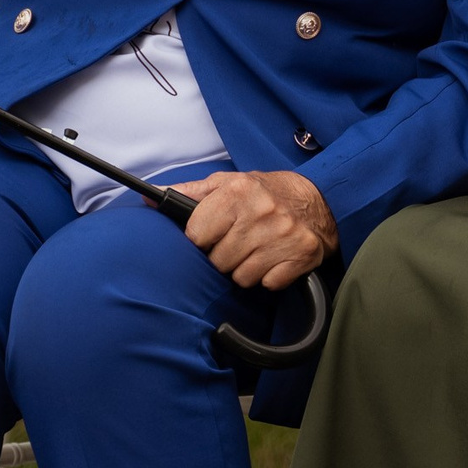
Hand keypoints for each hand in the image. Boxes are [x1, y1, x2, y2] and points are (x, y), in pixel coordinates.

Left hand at [172, 169, 337, 289]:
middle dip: (225, 255)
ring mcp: (283, 235)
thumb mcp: (226, 184)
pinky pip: (268, 283)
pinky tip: (274, 258)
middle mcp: (262, 211)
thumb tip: (149, 196)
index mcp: (238, 191)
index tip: (213, 233)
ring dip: (246, 268)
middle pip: (219, 261)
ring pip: (242, 277)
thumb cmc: (264, 192)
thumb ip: (189, 193)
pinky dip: (269, 276)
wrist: (319, 199)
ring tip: (256, 249)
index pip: (196, 235)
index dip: (202, 238)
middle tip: (239, 240)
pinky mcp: (301, 254)